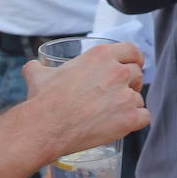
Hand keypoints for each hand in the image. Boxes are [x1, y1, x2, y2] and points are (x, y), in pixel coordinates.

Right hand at [22, 42, 147, 160]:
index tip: (133, 66)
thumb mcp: (39, 74)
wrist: (46, 126)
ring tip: (113, 113)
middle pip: (138, 74)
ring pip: (139, 98)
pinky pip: (144, 117)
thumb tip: (32, 67)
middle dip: (131, 83)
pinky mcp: (129, 118)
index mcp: (101, 55)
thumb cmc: (43, 100)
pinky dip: (135, 122)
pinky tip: (123, 124)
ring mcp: (125, 96)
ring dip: (130, 105)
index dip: (134, 59)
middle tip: (119, 94)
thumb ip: (39, 67)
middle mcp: (117, 72)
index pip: (132, 51)